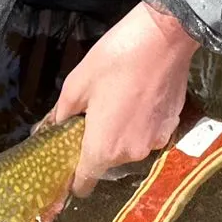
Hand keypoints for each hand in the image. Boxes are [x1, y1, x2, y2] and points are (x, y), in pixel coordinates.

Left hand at [46, 0, 197, 197]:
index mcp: (103, 148)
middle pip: (106, 161)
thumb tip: (50, 129)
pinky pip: (146, 134)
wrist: (162, 39)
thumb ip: (61, 115)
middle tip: (91, 115)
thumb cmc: (114, 60)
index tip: (66, 171)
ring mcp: (154, 143)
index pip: (85, 182)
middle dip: (96, 144)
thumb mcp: (76, 84)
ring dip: (119, 133)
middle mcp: (131, 154)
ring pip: (127, 146)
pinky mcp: (171, 128)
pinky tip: (136, 98)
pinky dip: (139, 124)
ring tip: (116, 101)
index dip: (72, 180)